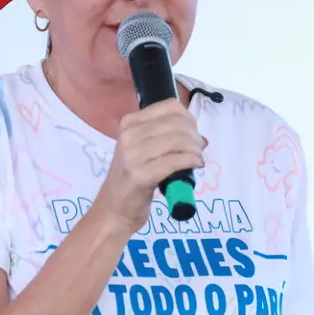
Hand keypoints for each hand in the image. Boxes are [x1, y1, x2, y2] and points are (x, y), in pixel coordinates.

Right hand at [95, 99, 205, 233]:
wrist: (114, 208)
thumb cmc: (131, 178)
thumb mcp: (142, 149)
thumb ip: (165, 137)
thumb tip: (199, 136)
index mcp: (129, 122)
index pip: (170, 106)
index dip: (189, 118)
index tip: (193, 133)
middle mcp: (129, 134)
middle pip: (177, 123)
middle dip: (194, 135)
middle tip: (199, 149)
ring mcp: (133, 155)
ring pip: (179, 140)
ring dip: (195, 149)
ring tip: (197, 158)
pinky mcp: (141, 175)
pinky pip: (176, 160)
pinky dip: (192, 161)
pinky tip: (195, 166)